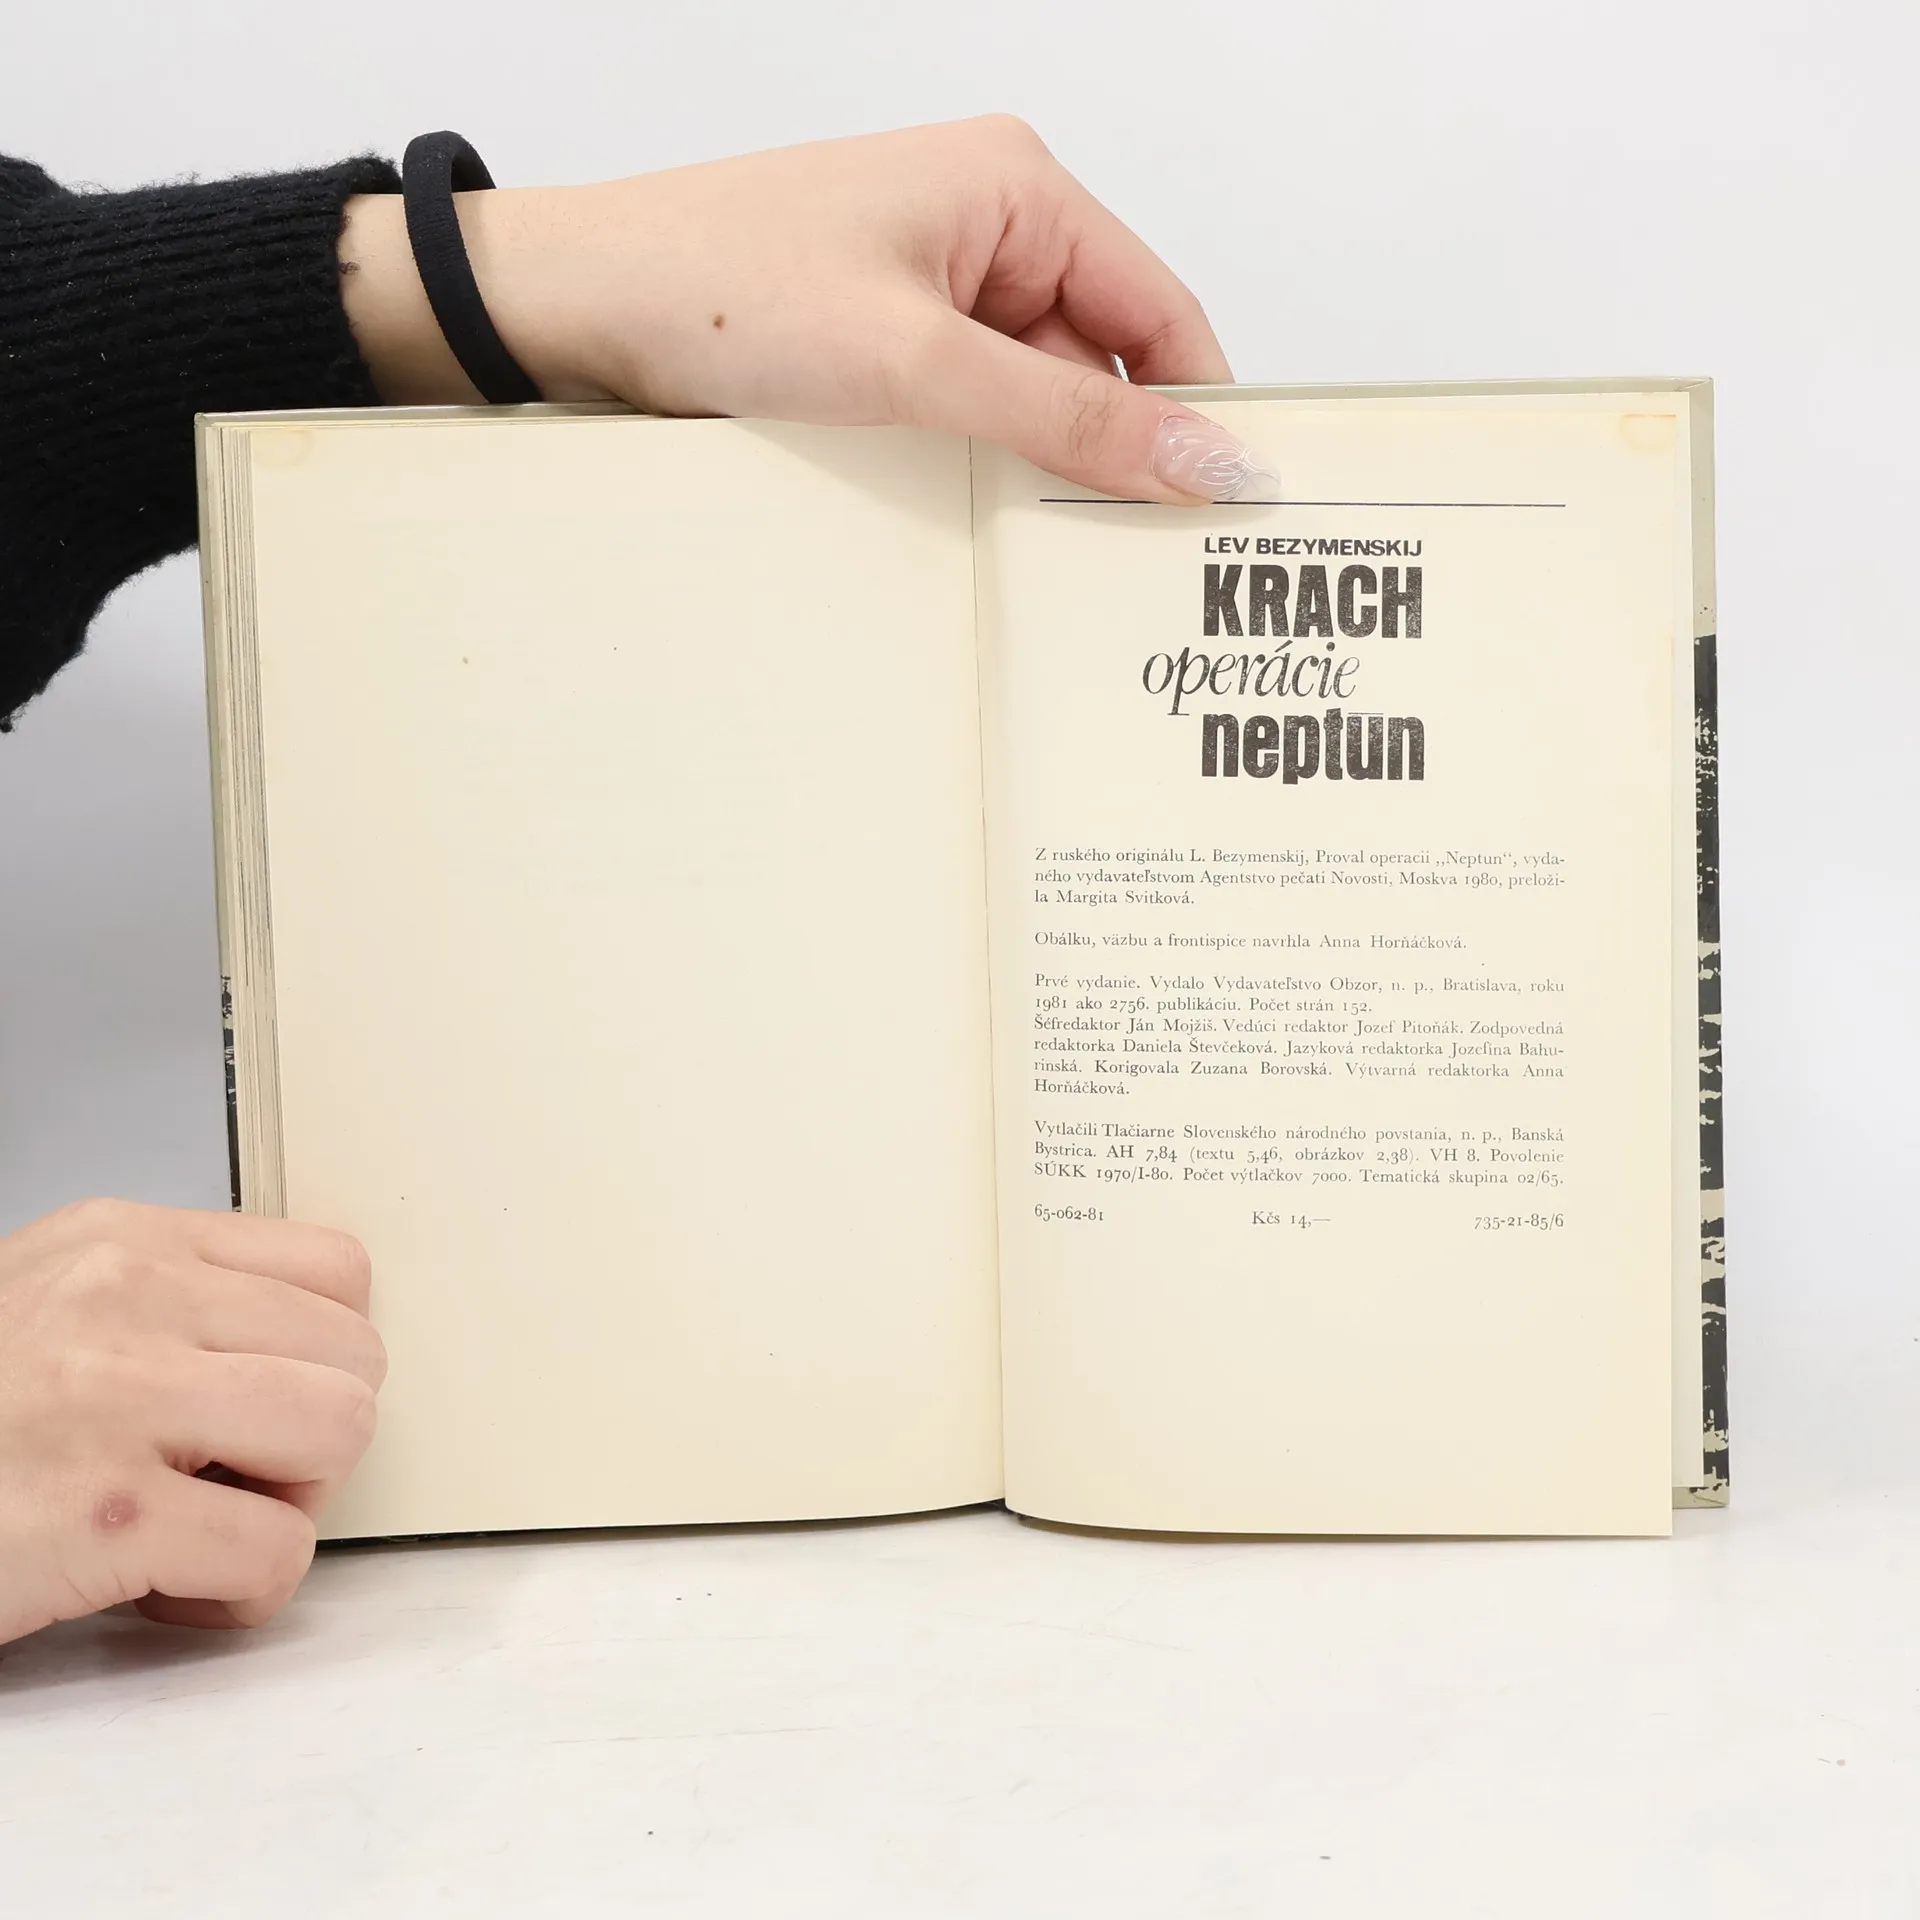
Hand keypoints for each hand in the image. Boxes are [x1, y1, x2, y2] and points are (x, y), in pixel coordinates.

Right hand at [0, 1200, 383, 1643]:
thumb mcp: (45, 1310)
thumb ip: (169, 1309)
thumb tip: (297, 1351)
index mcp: (122, 1243)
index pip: (338, 1270)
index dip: (321, 1356)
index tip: (262, 1404)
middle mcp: (128, 1298)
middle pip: (357, 1356)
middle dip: (311, 1437)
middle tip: (227, 1477)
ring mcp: (119, 1400)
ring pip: (342, 1430)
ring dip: (289, 1504)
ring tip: (203, 1523)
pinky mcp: (107, 1513)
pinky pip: (277, 1552)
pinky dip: (239, 1595)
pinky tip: (165, 1589)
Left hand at [340, 116, 1264, 504]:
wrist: (570, 304)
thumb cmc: (719, 289)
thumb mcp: (919, 362)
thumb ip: (1069, 417)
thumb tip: (1204, 458)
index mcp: (1018, 187)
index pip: (1162, 310)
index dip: (1198, 410)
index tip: (1220, 511)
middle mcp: (986, 223)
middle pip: (1101, 359)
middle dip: (1107, 453)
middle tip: (1119, 565)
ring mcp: (930, 280)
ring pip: (1031, 393)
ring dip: (1031, 465)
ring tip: (1029, 548)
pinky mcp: (882, 330)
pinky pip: (966, 404)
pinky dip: (974, 460)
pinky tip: (962, 514)